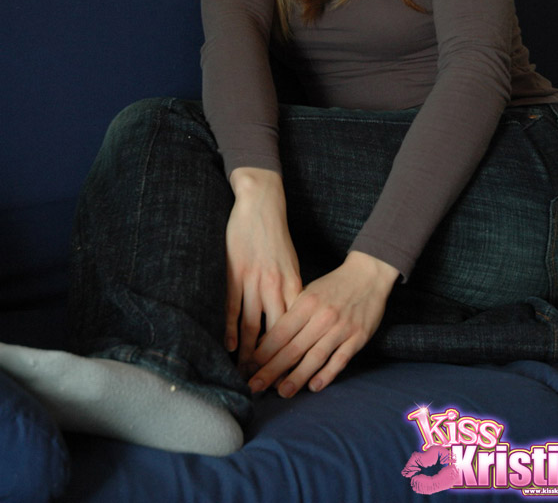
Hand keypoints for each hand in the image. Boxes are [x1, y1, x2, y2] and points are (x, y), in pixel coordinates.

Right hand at [226, 168, 301, 373]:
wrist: (262, 206)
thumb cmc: (276, 236)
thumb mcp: (291, 263)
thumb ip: (292, 289)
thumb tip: (294, 316)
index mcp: (293, 284)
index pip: (296, 327)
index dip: (294, 350)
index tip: (292, 373)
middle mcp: (275, 286)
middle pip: (276, 332)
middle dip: (272, 359)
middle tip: (268, 383)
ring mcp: (254, 281)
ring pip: (253, 324)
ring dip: (249, 352)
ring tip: (247, 373)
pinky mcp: (235, 274)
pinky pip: (233, 307)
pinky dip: (231, 329)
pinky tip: (230, 347)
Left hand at [247, 251, 398, 396]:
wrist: (368, 274)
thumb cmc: (333, 285)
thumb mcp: (308, 292)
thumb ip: (292, 314)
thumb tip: (267, 340)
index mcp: (306, 303)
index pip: (280, 332)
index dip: (263, 352)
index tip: (249, 367)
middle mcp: (322, 317)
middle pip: (293, 348)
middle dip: (271, 370)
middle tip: (255, 386)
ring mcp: (341, 328)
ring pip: (315, 357)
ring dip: (297, 377)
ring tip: (282, 392)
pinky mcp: (357, 338)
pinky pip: (340, 360)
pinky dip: (327, 374)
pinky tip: (314, 386)